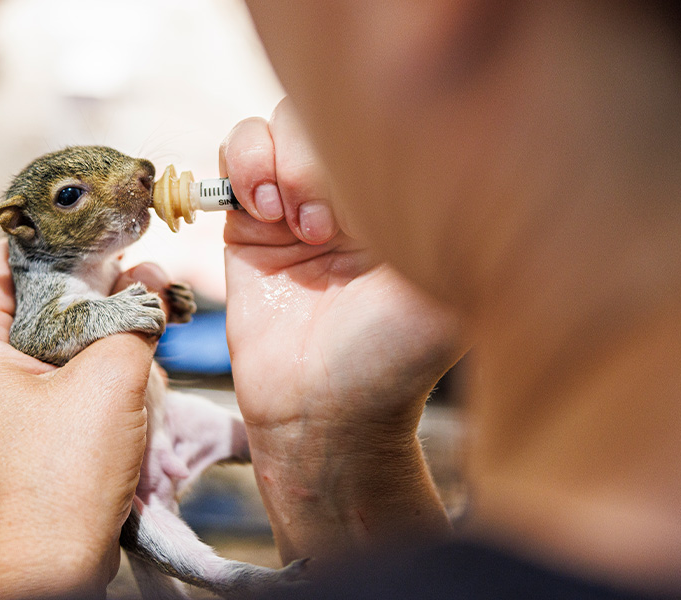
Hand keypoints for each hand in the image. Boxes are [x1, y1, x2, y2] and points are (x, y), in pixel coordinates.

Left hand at [0, 241, 165, 599]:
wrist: (47, 576)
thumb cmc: (66, 481)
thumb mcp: (113, 383)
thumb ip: (135, 314)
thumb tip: (152, 275)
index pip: (5, 259)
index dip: (59, 238)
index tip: (107, 229)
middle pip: (19, 301)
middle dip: (80, 289)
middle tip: (130, 276)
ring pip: (29, 343)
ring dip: (80, 331)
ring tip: (127, 324)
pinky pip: (30, 382)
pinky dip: (69, 369)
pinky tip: (109, 375)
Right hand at [221, 99, 466, 562]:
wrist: (321, 415)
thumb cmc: (392, 360)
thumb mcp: (444, 284)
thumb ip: (448, 210)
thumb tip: (438, 133)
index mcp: (406, 196)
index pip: (381, 116)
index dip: (360, 142)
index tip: (362, 210)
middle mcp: (352, 193)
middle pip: (322, 110)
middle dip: (311, 156)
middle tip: (324, 226)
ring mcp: (297, 204)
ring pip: (274, 125)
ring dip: (275, 161)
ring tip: (292, 223)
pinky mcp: (248, 223)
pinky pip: (233, 155)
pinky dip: (241, 168)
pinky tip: (265, 216)